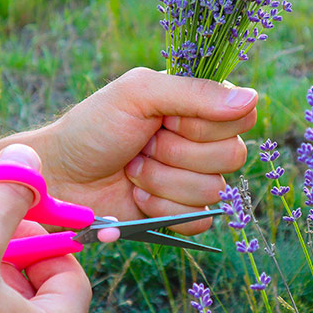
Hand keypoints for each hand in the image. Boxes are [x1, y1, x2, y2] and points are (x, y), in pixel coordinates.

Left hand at [36, 68, 256, 233]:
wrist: (60, 176)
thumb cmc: (94, 126)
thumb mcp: (138, 93)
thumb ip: (195, 92)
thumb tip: (252, 98)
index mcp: (198, 104)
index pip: (241, 115)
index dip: (203, 122)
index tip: (166, 118)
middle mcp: (202, 140)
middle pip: (232, 155)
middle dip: (177, 153)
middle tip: (142, 144)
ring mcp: (193, 178)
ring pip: (213, 189)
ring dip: (163, 180)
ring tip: (133, 169)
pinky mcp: (182, 213)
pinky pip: (201, 219)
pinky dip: (164, 208)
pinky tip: (138, 196)